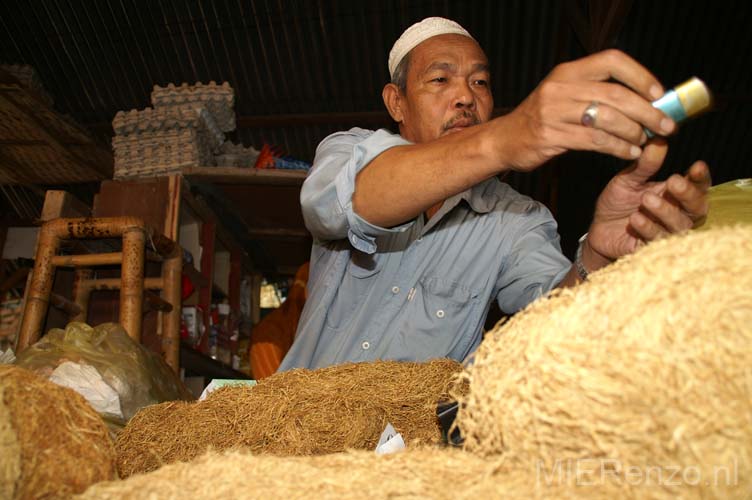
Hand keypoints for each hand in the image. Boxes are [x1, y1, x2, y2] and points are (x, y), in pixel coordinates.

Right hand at [499, 50, 674, 170]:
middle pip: (615, 94)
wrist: (503, 140)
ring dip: (634, 132)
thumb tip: (645, 101)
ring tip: (645, 141)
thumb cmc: (540, 119)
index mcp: (568, 72)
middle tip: (666, 125)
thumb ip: (597, 93)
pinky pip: (595, 141)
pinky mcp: (551, 136)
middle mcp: (560, 88)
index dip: (640, 75)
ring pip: (607, 119)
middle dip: (647, 111)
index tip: (659, 93)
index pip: (612, 61)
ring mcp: (553, 112)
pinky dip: (618, 148)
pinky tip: (629, 153)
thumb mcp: (564, 95)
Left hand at [585, 139, 710, 264]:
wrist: (598, 228)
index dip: (701, 177)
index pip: (698, 186)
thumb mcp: (628, 180)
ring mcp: (666, 231)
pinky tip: (635, 218)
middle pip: (697, 207)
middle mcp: (677, 213)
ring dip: (665, 211)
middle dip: (688, 194)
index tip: (696, 166)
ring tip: (647, 199)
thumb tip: (658, 141)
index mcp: (675, 194)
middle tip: (673, 182)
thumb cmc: (618, 203)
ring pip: (679, 225)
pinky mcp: (651, 248)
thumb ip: (644, 165)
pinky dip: (647, 228)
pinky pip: (656, 240)